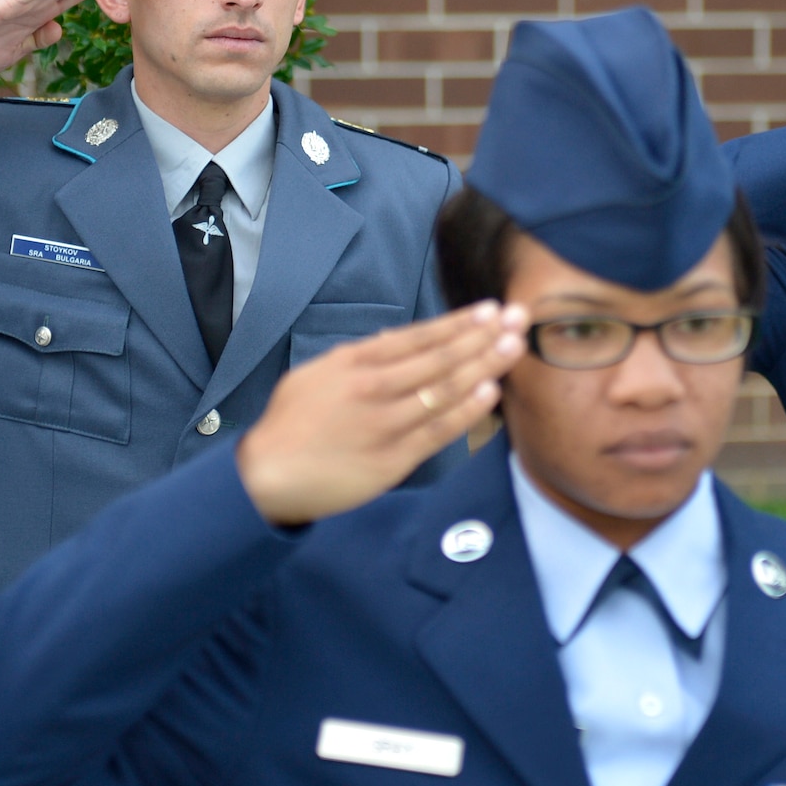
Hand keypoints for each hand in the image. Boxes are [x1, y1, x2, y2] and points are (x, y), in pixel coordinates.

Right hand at [237, 302, 527, 525]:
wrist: (266, 475)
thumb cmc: (289, 424)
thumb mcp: (315, 374)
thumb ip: (358, 357)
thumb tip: (393, 340)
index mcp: (355, 362)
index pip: (418, 337)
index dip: (458, 323)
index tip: (490, 310)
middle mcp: (374, 387)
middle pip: (440, 357)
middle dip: (483, 336)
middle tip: (519, 318)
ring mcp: (385, 423)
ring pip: (444, 389)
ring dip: (483, 365)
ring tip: (514, 347)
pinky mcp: (392, 459)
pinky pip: (437, 431)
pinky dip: (466, 410)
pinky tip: (490, 392)